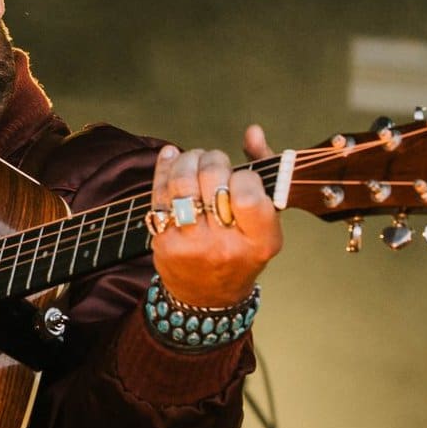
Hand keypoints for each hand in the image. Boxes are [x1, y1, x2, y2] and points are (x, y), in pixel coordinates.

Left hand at [149, 125, 284, 308]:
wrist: (208, 296)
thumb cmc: (242, 250)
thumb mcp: (266, 221)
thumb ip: (265, 172)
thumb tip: (253, 131)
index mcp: (260, 242)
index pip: (248, 195)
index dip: (243, 176)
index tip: (241, 179)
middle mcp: (225, 247)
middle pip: (212, 181)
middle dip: (213, 159)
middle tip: (214, 161)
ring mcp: (191, 246)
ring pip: (183, 183)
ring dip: (188, 159)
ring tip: (194, 158)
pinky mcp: (164, 242)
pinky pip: (160, 194)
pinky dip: (165, 167)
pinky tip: (172, 156)